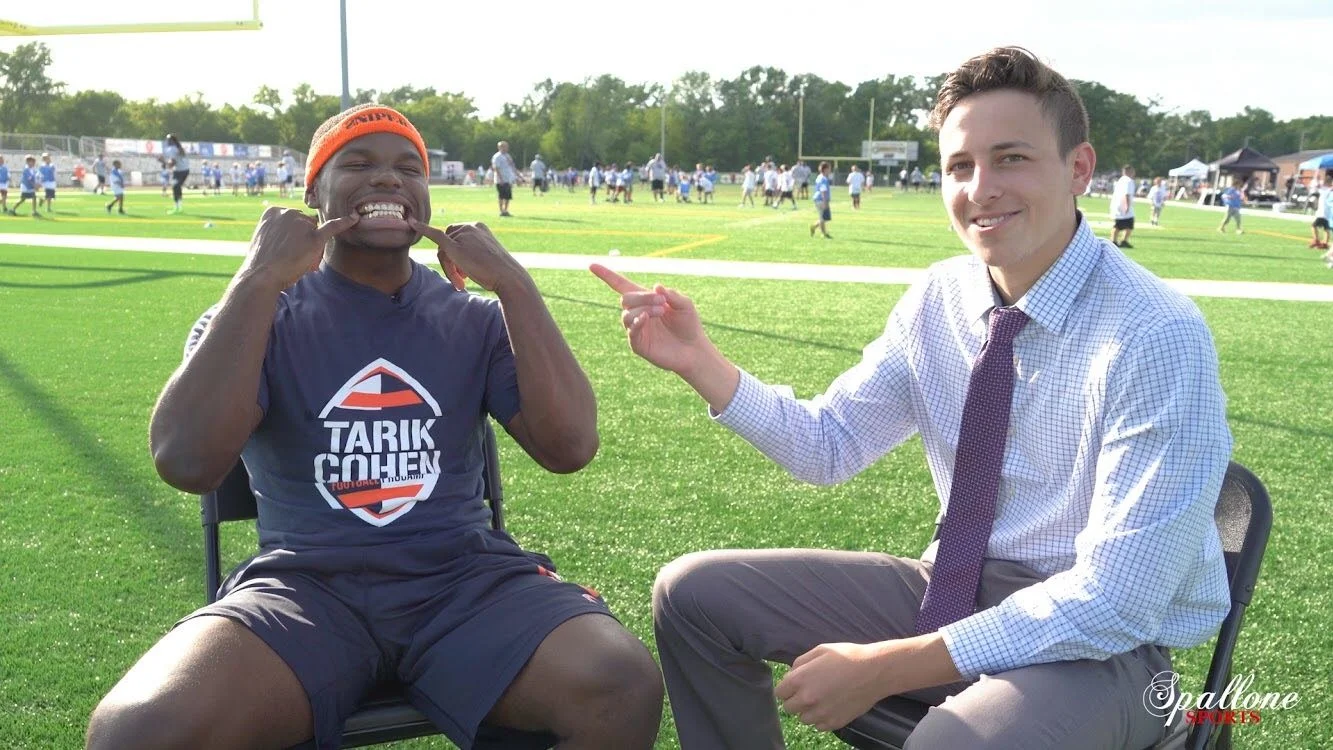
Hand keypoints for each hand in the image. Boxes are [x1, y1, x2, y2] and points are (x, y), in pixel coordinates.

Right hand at [240, 206, 357, 288]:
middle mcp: (289, 213)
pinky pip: (333, 227)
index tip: (283, 246)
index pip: (293, 219)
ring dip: (310, 244)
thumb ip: (279, 230)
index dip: (292, 234)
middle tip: (288, 255)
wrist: (260, 276)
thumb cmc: (262, 262)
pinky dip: (345, 222)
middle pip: (307, 223)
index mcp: (273, 210)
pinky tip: (355, 218)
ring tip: (294, 258)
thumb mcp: (264, 237)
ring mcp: (302, 224)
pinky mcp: (314, 238)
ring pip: (316, 231)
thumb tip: (294, 234)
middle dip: (303, 238)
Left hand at [410, 219, 523, 292]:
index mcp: (479, 227)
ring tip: (461, 282)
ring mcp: (462, 235)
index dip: (457, 258)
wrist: (509, 277)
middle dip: (451, 263)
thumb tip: (458, 263)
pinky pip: (434, 235)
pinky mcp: (454, 246)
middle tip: (460, 281)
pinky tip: (411, 223)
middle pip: (448, 244)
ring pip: (444, 252)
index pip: (457, 239)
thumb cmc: (500, 272)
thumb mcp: (486, 258)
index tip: (464, 273)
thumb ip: (471, 254)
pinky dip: (422, 229)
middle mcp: (470, 226)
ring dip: (450, 269)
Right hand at [589, 263, 711, 375]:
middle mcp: (637, 313)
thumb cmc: (689, 325)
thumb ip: (672, 294)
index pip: (621, 285)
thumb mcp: (685, 304)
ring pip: (627, 315)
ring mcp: (636, 329)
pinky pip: (631, 332)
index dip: (606, 275)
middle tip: (661, 302)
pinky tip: (645, 319)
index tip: (591, 265)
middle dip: (642, 297)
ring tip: (661, 312)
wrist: (694, 350)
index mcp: (645, 301)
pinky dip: (636, 323)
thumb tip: (656, 286)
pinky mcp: (638, 344)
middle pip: (625, 298)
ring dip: (643, 309)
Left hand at [775, 642, 889, 731]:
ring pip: (803, 719)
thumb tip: (791, 675)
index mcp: (800, 680)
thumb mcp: (820, 650)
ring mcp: (821, 713)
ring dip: (808, 711)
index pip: (780, 692)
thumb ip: (800, 663)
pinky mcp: (834, 723)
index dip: (787, 688)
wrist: (874, 671)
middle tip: (809, 691)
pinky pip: (819, 726)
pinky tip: (831, 706)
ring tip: (822, 699)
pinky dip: (822, 719)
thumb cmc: (847, 656)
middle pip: (789, 708)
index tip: (795, 685)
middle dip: (795, 699)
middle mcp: (807, 699)